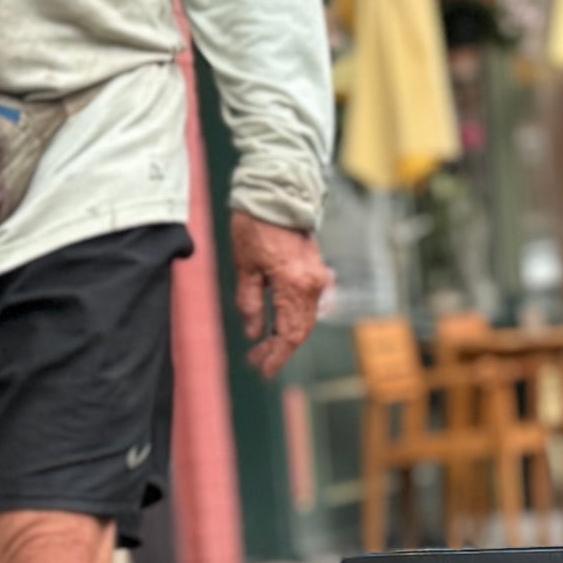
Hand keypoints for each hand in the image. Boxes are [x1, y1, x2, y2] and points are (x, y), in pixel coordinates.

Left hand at [231, 210, 330, 377]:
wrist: (277, 192)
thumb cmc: (256, 226)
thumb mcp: (245, 267)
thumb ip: (251, 302)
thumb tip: (255, 331)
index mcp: (294, 287)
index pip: (289, 334)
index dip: (277, 356)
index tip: (263, 370)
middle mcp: (312, 285)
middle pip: (300, 330)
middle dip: (279, 349)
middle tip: (257, 360)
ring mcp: (317, 276)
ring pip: (305, 318)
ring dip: (286, 334)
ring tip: (263, 344)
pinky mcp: (315, 269)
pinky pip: (308, 303)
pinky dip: (293, 317)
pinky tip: (277, 322)